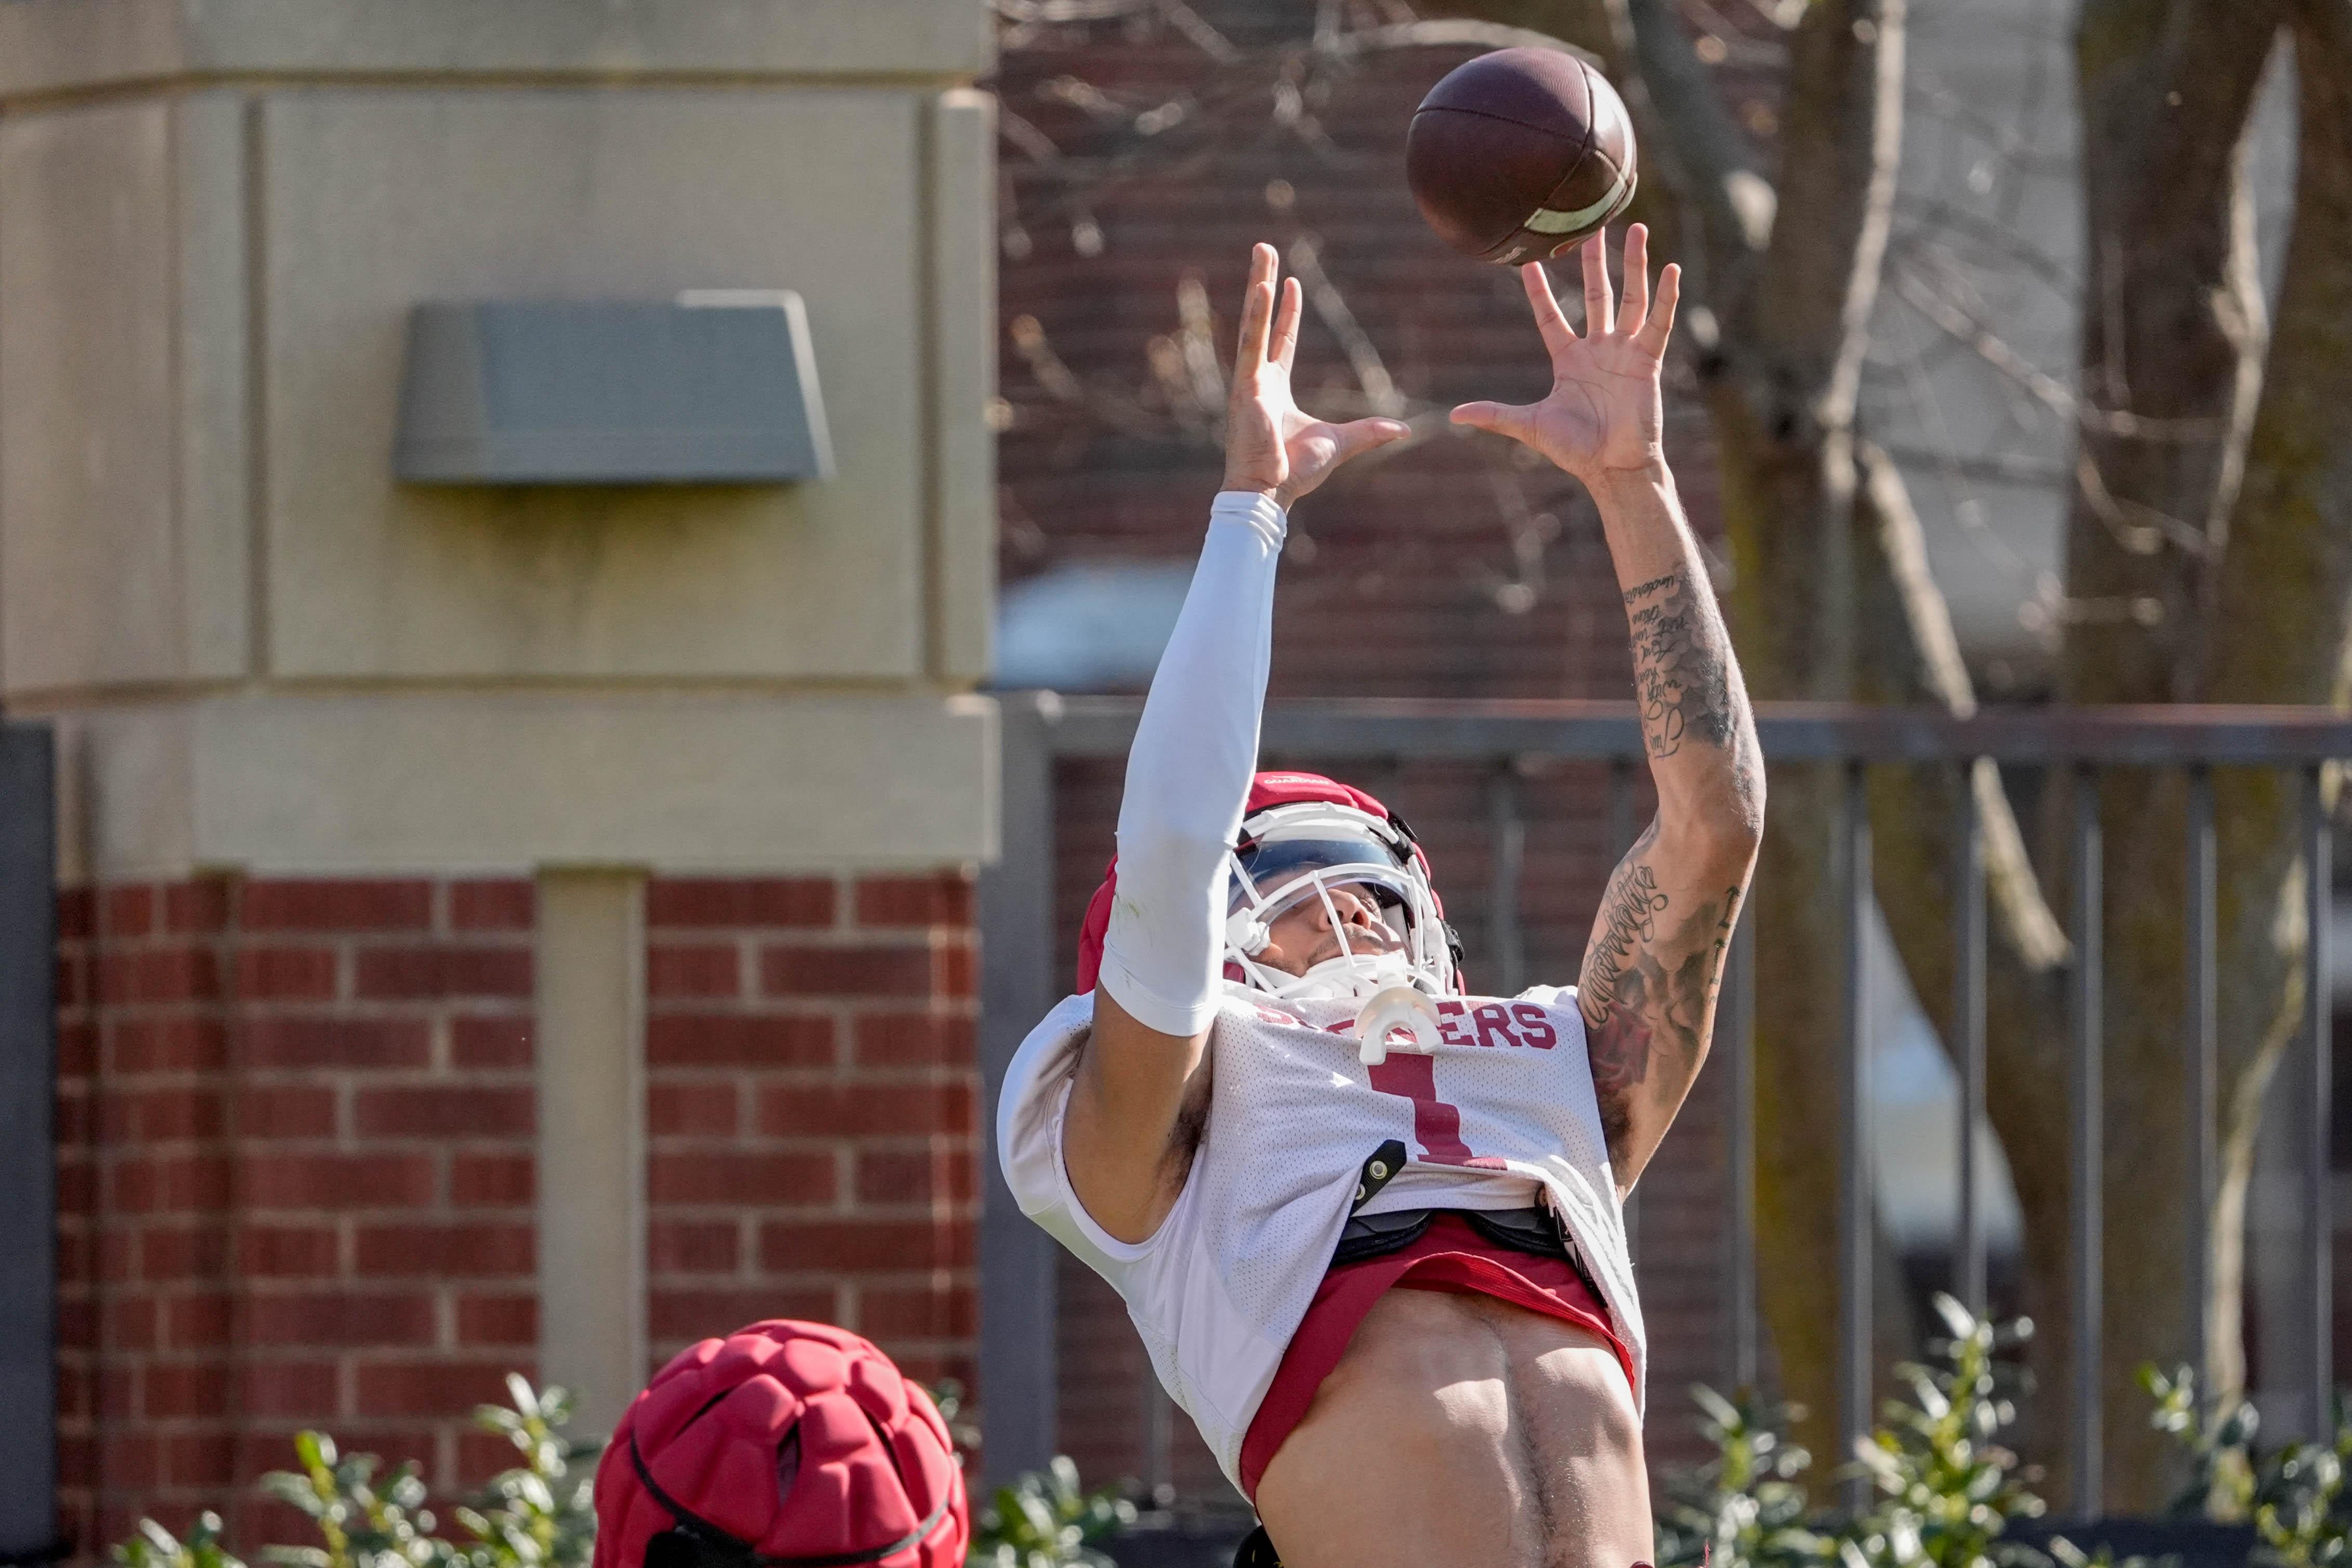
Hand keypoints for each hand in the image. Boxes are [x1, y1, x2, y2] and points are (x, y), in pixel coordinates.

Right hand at [1221, 243, 1409, 507]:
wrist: (1270, 493)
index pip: (1281, 339)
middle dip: (1263, 283)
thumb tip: (1402, 429)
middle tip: (1264, 249)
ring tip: (1261, 251)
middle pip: (1262, 319)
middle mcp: (1259, 378)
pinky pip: (1252, 344)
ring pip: (1254, 322)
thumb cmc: (1295, 471)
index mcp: (1275, 387)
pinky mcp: (1245, 387)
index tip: (1289, 282)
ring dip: (1257, 284)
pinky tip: (1262, 286)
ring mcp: (1249, 380)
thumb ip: (1369, 432)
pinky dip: (1257, 315)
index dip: (1285, 311)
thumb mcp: (1340, 443)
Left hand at [1450, 223, 1679, 481]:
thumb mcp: (1529, 426)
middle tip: (1591, 227)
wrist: (1612, 467)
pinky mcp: (1648, 360)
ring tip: (1637, 229)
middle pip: (1597, 294)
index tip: (1527, 262)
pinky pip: (1659, 322)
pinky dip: (1666, 297)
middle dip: (1594, 262)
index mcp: (1568, 359)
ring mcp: (1624, 351)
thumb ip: (1496, 415)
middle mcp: (1598, 348)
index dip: (1539, 291)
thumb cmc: (1575, 450)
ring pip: (1630, 298)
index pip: (1550, 316)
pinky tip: (1670, 268)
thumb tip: (1454, 415)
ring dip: (1634, 264)